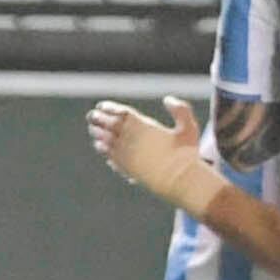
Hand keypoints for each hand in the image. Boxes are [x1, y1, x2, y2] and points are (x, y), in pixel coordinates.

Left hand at [87, 96, 216, 213]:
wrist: (180, 180)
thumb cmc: (186, 154)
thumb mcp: (188, 128)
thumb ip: (181, 110)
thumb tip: (167, 99)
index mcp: (143, 127)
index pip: (121, 113)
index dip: (109, 108)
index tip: (101, 106)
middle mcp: (131, 140)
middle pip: (109, 126)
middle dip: (99, 119)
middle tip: (91, 115)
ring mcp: (126, 155)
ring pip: (106, 141)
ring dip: (98, 133)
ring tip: (92, 129)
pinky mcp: (125, 168)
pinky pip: (110, 156)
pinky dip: (103, 150)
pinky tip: (100, 146)